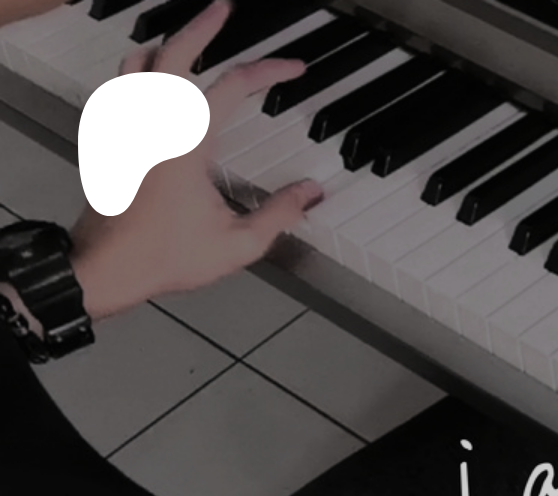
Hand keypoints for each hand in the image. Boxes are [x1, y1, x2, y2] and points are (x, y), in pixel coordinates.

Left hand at [69, 0, 319, 318]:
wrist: (106, 268)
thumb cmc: (163, 256)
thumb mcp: (238, 243)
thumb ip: (280, 213)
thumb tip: (311, 193)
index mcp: (186, 141)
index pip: (233, 86)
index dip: (269, 71)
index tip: (294, 68)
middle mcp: (152, 124)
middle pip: (175, 53)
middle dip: (204, 26)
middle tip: (223, 10)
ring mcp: (127, 129)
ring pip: (138, 63)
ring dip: (165, 42)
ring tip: (186, 35)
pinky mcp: (113, 142)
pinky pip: (121, 88)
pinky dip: (138, 69)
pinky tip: (148, 75)